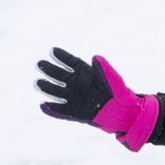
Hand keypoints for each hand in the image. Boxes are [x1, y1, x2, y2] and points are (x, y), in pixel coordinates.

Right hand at [35, 48, 158, 150]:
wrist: (126, 114)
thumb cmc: (122, 95)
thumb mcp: (115, 81)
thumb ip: (105, 70)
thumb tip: (95, 57)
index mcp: (89, 75)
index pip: (73, 64)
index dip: (63, 57)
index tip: (52, 50)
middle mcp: (80, 86)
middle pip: (62, 77)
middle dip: (51, 70)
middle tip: (40, 64)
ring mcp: (78, 99)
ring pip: (59, 93)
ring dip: (48, 88)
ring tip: (38, 83)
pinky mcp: (77, 113)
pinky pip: (63, 112)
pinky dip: (53, 110)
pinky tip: (43, 106)